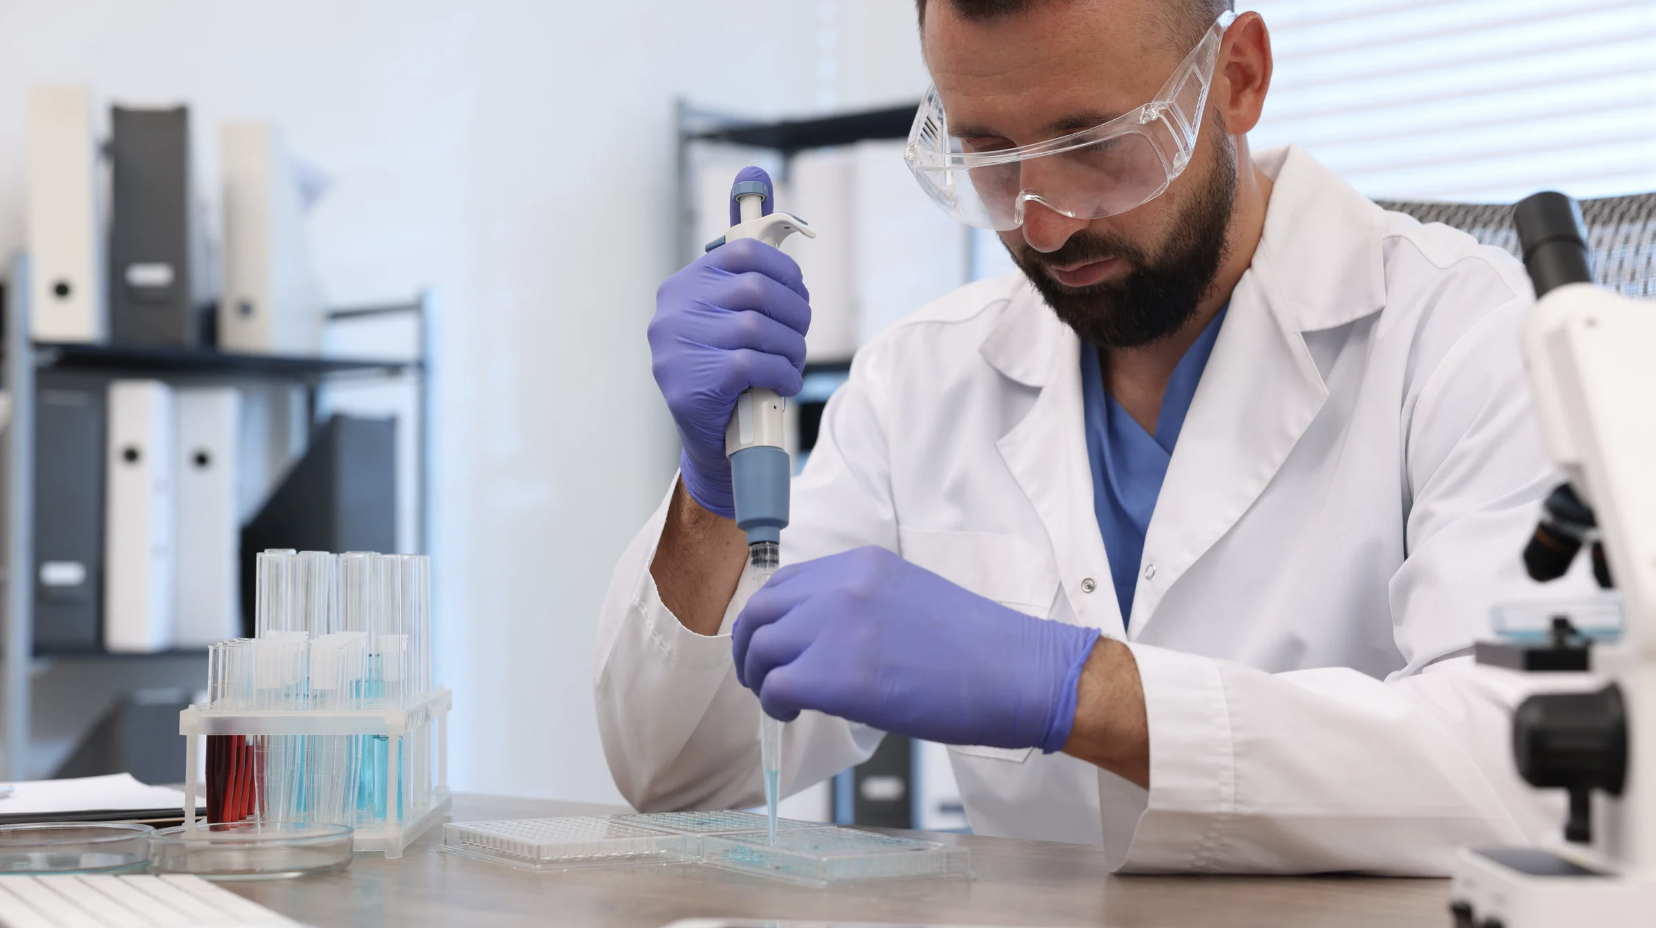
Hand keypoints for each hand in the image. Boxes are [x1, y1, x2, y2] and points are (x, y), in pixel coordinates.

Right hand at [648, 238, 809, 519]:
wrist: (708, 439)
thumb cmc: (726, 375)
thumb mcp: (727, 325)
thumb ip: (746, 295)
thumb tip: (791, 273)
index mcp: (681, 289)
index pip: (739, 253)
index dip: (781, 266)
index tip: (798, 288)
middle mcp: (672, 314)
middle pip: (754, 288)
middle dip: (793, 311)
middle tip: (801, 332)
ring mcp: (676, 350)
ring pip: (756, 327)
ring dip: (791, 346)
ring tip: (794, 362)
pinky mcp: (692, 384)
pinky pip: (753, 365)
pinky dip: (782, 373)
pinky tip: (785, 383)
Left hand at [732, 546, 1100, 751]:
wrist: (1017, 672)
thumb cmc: (980, 649)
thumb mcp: (911, 599)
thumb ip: (862, 606)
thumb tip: (826, 640)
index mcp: (861, 564)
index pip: (786, 581)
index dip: (770, 616)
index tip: (772, 641)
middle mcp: (841, 586)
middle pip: (762, 609)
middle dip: (750, 644)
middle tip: (758, 674)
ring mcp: (836, 627)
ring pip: (761, 647)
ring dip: (759, 677)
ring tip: (778, 700)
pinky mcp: (837, 676)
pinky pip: (776, 687)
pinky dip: (775, 704)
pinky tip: (793, 715)